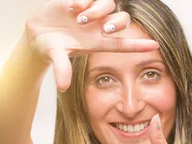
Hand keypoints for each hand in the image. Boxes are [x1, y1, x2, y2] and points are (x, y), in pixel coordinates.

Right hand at [25, 0, 158, 90]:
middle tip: (102, 29)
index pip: (123, 44)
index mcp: (98, 42)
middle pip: (121, 21)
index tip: (155, 46)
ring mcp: (91, 12)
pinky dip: (85, 0)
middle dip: (116, 24)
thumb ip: (62, 68)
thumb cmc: (50, 47)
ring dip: (98, 10)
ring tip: (79, 17)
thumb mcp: (55, 57)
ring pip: (109, 4)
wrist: (36, 32)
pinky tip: (71, 7)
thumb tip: (63, 86)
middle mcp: (99, 26)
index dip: (139, 45)